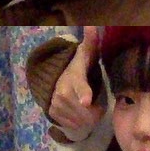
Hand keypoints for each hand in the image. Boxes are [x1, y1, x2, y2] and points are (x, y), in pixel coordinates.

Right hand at [48, 25, 102, 140]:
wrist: (58, 78)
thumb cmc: (78, 67)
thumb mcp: (86, 54)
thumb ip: (91, 42)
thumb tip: (92, 25)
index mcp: (74, 78)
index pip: (79, 86)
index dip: (83, 93)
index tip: (87, 100)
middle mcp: (62, 92)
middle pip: (86, 112)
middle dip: (96, 111)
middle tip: (97, 104)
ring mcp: (56, 104)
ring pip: (81, 120)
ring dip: (89, 117)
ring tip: (88, 107)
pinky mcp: (52, 113)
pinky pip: (72, 125)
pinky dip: (79, 122)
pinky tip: (78, 112)